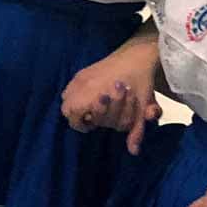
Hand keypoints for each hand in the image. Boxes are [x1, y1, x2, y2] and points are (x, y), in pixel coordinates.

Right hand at [61, 36, 161, 154]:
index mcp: (92, 95)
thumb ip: (136, 130)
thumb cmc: (140, 82)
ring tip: (89, 107)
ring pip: (66, 97)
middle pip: (66, 108)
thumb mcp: (140, 108)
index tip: (92, 125)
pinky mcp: (84, 70)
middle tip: (91, 117)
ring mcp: (81, 76)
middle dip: (77, 116)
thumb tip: (134, 152)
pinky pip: (71, 86)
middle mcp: (82, 86)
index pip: (73, 116)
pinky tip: (90, 95)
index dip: (81, 125)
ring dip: (76, 104)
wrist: (138, 54)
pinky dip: (76, 94)